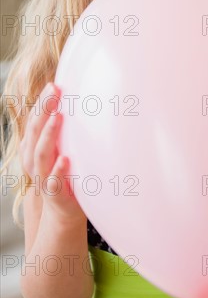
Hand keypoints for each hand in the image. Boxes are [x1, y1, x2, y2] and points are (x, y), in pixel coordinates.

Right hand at [18, 82, 85, 222]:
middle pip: (35, 131)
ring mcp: (44, 176)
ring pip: (41, 153)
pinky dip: (58, 170)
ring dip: (49, 134)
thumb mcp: (61, 149)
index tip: (53, 84)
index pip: (35, 120)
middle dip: (44, 109)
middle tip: (54, 90)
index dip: (42, 102)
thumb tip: (80, 101)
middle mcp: (36, 160)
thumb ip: (63, 130)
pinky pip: (54, 182)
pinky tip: (66, 159)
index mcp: (36, 147)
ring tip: (58, 116)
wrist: (61, 213)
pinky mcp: (55, 194)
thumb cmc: (63, 174)